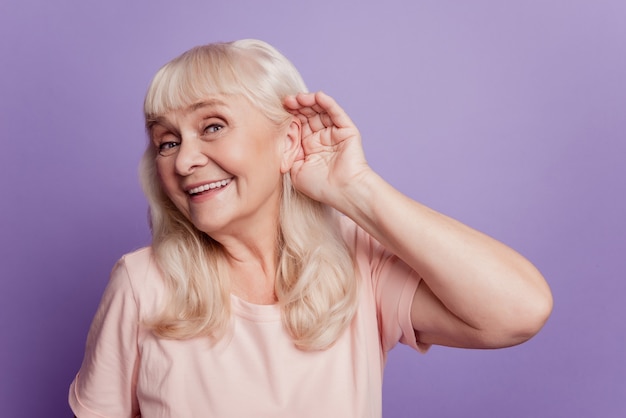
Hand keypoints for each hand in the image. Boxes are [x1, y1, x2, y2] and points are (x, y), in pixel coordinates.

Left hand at [283, 91, 369, 205]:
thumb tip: (278, 138)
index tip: (279, 109)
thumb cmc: (321, 187)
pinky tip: (317, 96)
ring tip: (299, 98)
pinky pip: (336, 113)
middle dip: (297, 107)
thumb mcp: (295, 170)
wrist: (343, 192)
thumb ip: (288, 154)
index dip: (290, 116)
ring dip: (310, 102)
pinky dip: (328, 103)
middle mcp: (322, 138)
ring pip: (321, 111)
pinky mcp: (347, 131)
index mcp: (309, 147)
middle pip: (308, 115)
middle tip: (287, 101)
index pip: (298, 125)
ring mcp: (335, 133)